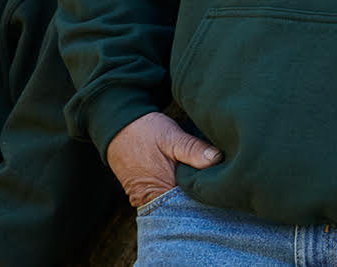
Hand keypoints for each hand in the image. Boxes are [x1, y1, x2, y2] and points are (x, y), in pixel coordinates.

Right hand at [105, 111, 222, 206]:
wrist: (116, 127)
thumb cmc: (144, 131)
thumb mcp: (171, 136)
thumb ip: (192, 149)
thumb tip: (216, 159)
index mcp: (161, 191)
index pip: (191, 207)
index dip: (207, 198)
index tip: (220, 187)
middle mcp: (151, 201)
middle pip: (182, 210)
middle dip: (198, 200)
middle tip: (214, 184)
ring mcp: (144, 200)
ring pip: (172, 207)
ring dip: (186, 198)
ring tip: (201, 183)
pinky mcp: (141, 195)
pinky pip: (162, 201)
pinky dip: (174, 194)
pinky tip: (185, 184)